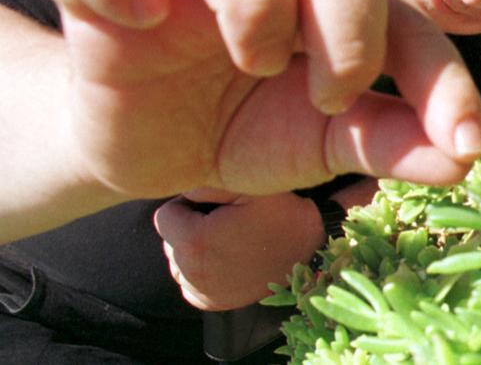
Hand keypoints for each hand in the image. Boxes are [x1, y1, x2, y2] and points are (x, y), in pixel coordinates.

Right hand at [35, 0, 480, 201]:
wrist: (148, 149)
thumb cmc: (248, 127)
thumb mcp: (324, 145)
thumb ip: (390, 141)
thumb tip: (464, 156)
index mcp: (334, 3)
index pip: (404, 15)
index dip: (442, 75)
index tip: (462, 141)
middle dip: (351, 28)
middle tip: (332, 97)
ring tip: (252, 63)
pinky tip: (140, 16)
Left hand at [154, 189, 324, 310]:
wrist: (311, 252)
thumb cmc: (282, 214)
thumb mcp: (249, 185)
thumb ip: (206, 181)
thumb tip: (180, 184)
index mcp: (195, 242)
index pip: (165, 216)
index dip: (190, 205)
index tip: (217, 207)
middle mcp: (191, 272)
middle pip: (170, 239)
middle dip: (191, 227)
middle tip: (228, 223)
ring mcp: (200, 291)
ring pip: (178, 259)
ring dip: (195, 248)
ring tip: (231, 240)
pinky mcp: (209, 303)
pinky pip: (189, 278)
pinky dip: (203, 267)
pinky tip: (230, 258)